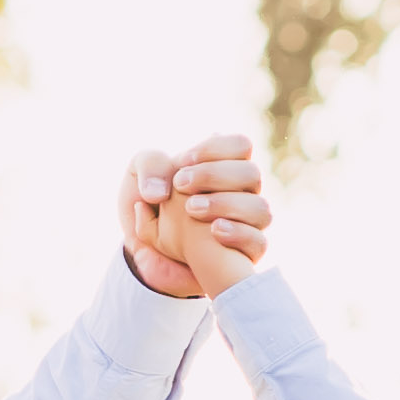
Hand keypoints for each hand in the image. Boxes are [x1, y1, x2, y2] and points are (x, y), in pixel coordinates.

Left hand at [124, 132, 270, 299]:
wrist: (147, 253)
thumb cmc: (151, 210)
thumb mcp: (139, 181)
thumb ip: (150, 167)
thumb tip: (164, 190)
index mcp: (224, 169)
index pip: (240, 146)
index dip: (216, 148)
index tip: (183, 161)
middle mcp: (242, 194)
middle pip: (251, 173)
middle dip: (214, 175)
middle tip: (180, 184)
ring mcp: (247, 225)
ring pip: (260, 208)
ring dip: (225, 203)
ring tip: (192, 209)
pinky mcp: (245, 254)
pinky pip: (259, 242)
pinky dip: (238, 233)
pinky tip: (214, 230)